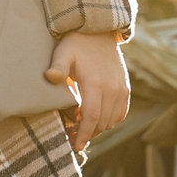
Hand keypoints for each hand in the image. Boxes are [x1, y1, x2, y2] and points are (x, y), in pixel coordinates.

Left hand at [44, 31, 130, 153]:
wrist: (98, 31)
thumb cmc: (75, 44)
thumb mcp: (63, 52)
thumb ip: (57, 66)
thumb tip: (51, 77)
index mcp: (95, 83)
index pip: (91, 117)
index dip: (83, 134)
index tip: (74, 145)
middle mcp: (112, 88)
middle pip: (102, 123)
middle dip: (88, 134)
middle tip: (73, 139)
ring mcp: (121, 88)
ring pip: (112, 120)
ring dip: (99, 129)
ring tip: (83, 130)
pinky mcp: (125, 88)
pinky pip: (121, 112)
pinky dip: (110, 121)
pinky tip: (96, 121)